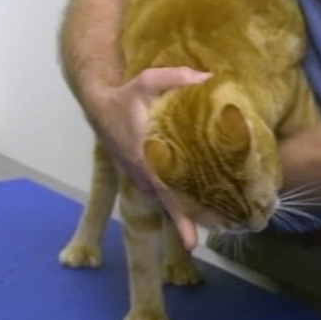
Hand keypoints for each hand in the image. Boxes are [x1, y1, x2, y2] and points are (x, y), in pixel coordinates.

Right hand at [85, 65, 211, 250]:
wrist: (98, 108)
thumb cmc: (125, 97)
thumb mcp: (147, 81)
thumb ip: (176, 77)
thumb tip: (210, 78)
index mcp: (144, 157)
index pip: (165, 192)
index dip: (179, 216)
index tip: (191, 242)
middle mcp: (142, 175)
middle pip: (170, 205)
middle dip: (192, 220)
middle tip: (222, 229)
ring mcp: (140, 179)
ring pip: (166, 201)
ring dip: (186, 209)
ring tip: (218, 217)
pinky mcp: (141, 179)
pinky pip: (162, 194)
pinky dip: (177, 199)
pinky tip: (198, 200)